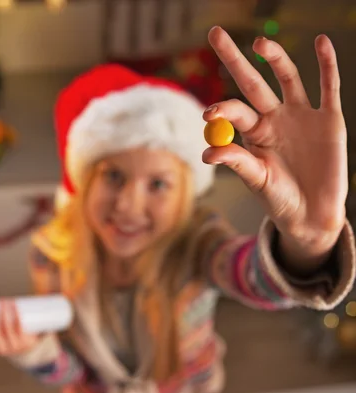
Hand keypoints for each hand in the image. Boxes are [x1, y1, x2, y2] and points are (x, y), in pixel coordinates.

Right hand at [0, 299, 38, 355]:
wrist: (30, 348)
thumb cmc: (6, 336)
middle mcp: (0, 349)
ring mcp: (14, 345)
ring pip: (7, 327)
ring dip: (4, 311)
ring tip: (4, 300)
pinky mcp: (25, 340)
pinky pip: (19, 325)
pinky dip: (16, 313)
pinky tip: (14, 304)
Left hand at [203, 27, 346, 269]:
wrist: (312, 214)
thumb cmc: (279, 199)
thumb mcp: (257, 181)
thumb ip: (237, 162)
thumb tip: (207, 152)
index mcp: (254, 133)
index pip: (235, 111)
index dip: (223, 109)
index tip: (209, 113)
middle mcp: (275, 118)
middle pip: (253, 82)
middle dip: (235, 59)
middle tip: (215, 34)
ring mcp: (302, 116)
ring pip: (288, 78)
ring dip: (275, 58)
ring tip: (260, 44)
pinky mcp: (329, 119)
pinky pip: (329, 86)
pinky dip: (327, 65)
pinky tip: (322, 43)